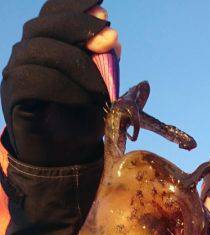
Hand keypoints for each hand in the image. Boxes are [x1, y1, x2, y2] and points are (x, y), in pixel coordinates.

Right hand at [1, 1, 120, 166]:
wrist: (64, 161)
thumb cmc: (80, 122)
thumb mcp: (99, 89)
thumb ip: (104, 65)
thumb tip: (113, 41)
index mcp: (43, 46)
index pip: (52, 13)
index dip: (75, 7)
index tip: (104, 10)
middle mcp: (24, 55)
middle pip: (44, 27)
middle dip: (80, 28)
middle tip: (110, 39)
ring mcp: (15, 75)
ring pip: (38, 51)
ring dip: (77, 63)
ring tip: (102, 87)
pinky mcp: (13, 98)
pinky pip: (31, 81)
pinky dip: (62, 86)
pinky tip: (84, 97)